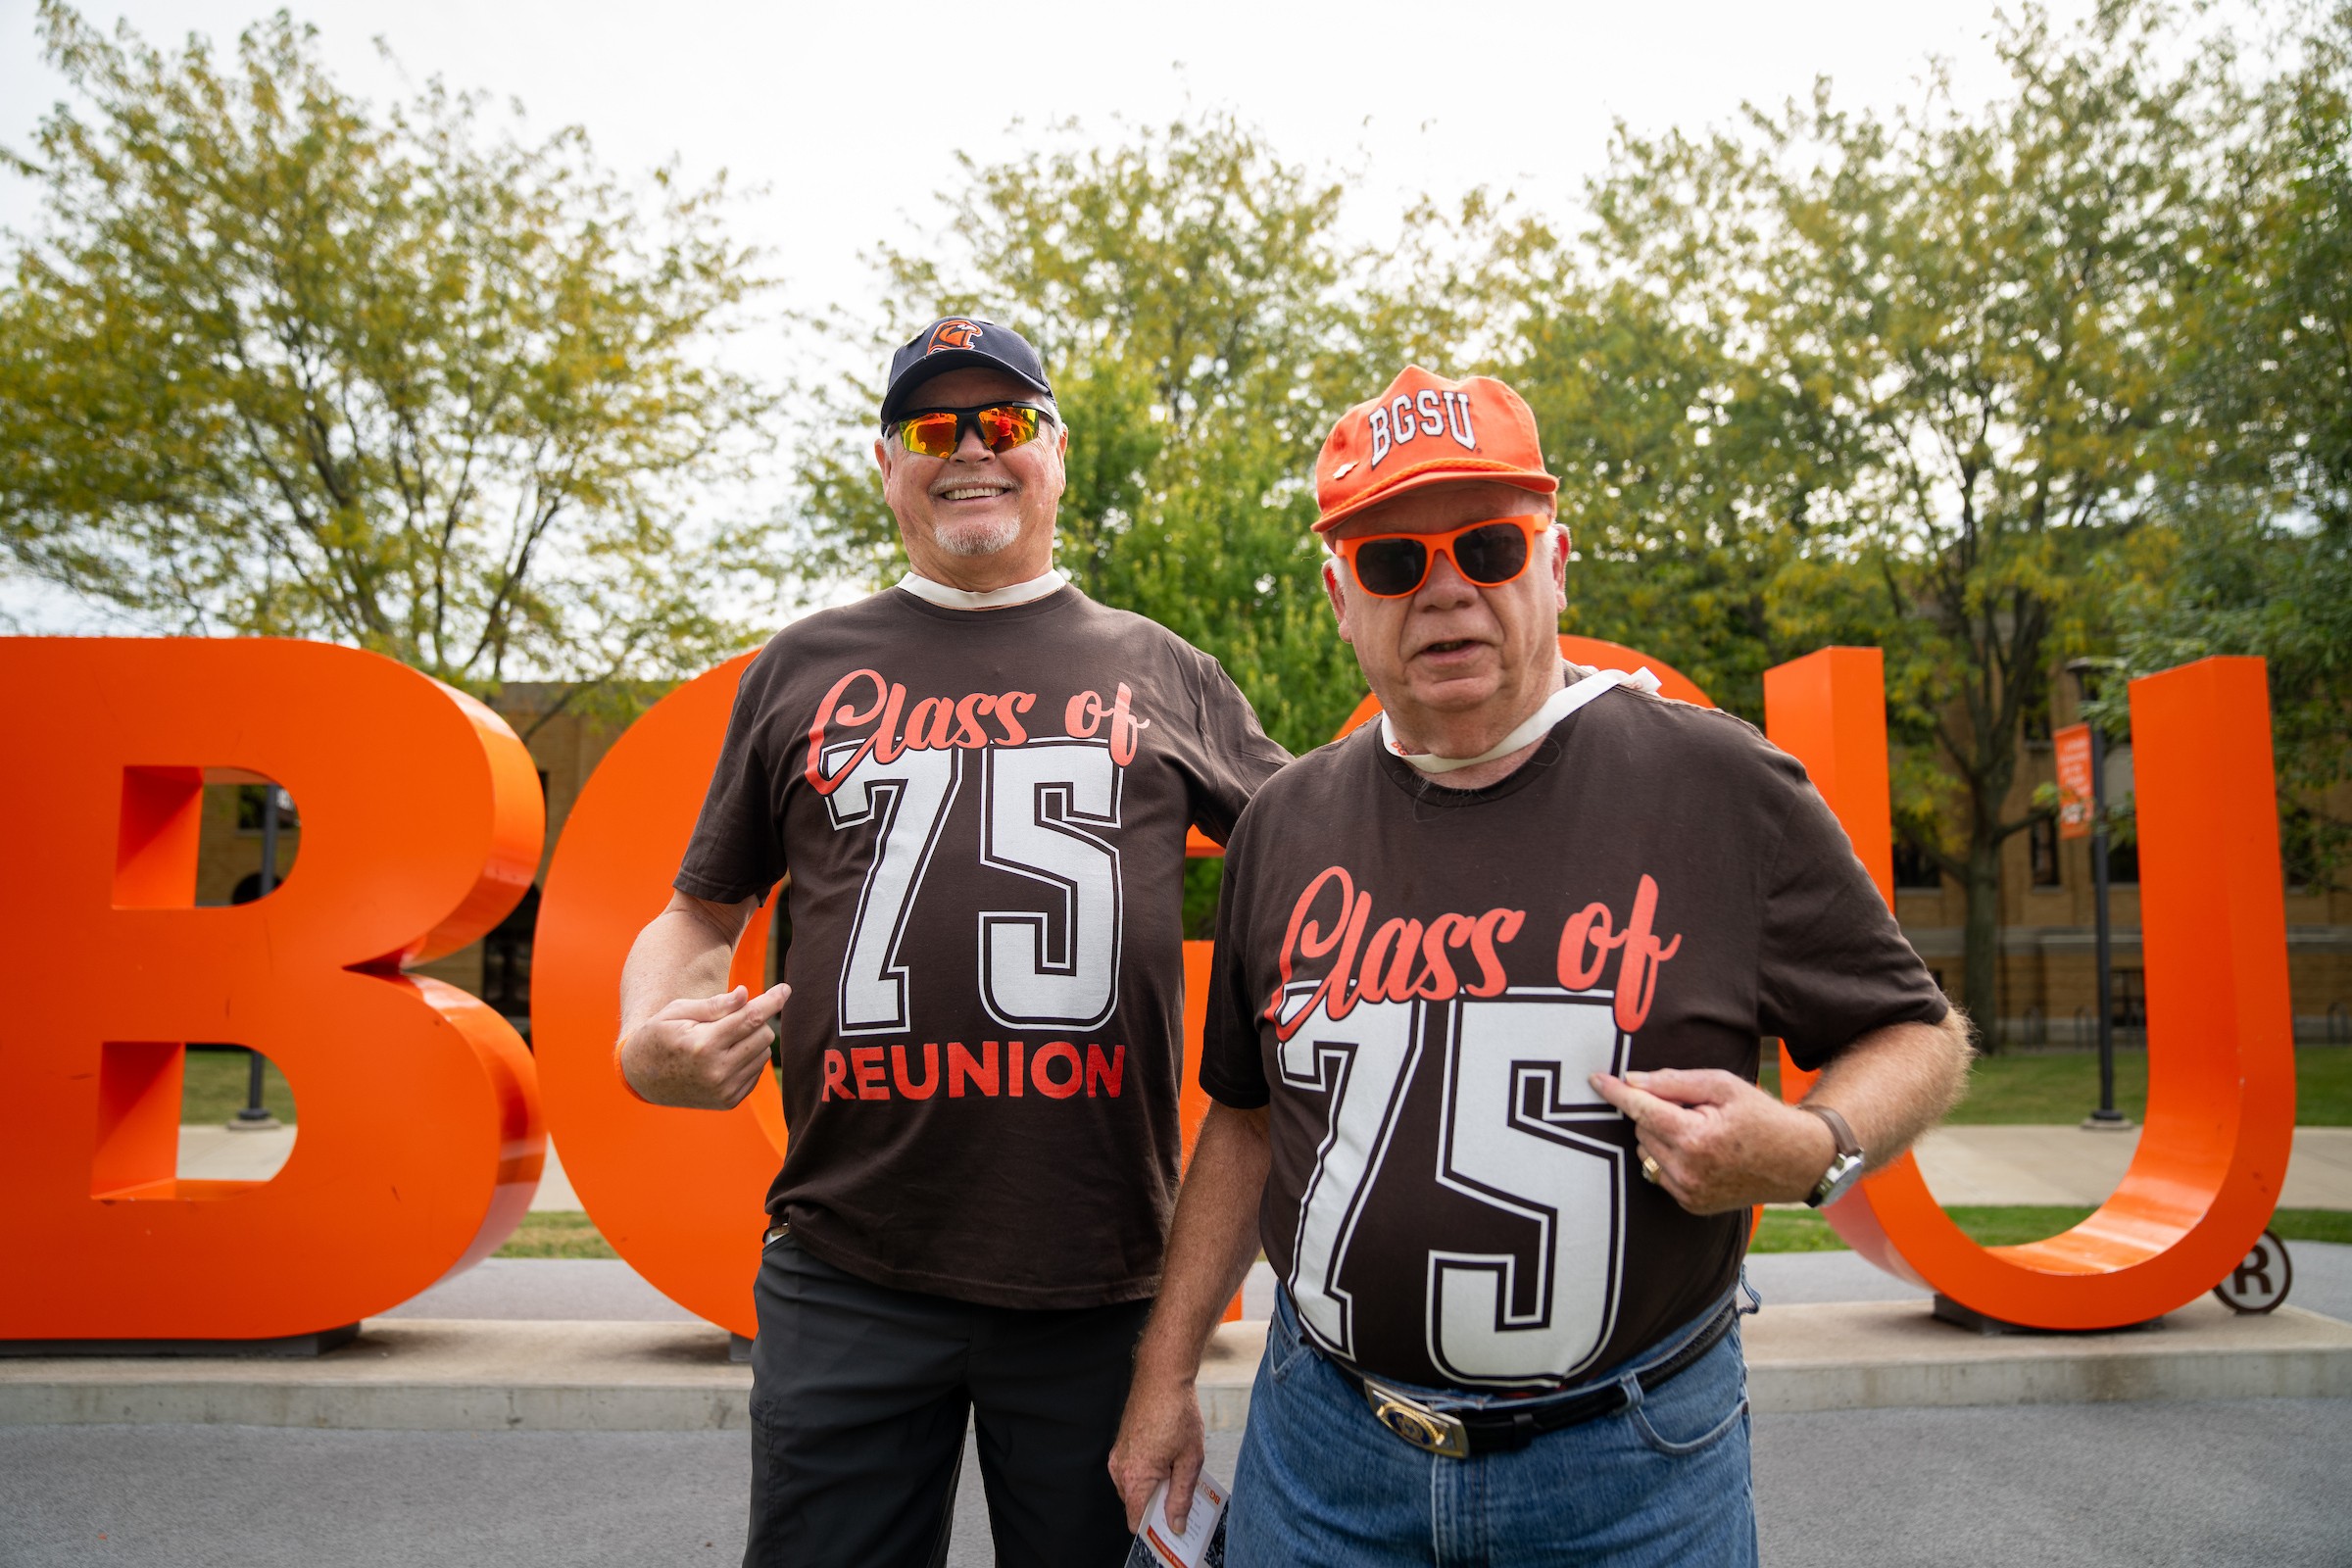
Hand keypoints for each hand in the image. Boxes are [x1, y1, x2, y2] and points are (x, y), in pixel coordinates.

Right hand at [620, 983, 788, 1108]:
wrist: (641, 1078)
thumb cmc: (659, 1036)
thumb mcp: (677, 1012)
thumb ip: (714, 1004)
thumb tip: (745, 995)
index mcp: (703, 1045)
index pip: (750, 1018)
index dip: (772, 1001)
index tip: (786, 989)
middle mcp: (717, 1071)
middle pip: (763, 1035)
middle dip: (756, 1020)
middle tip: (734, 1017)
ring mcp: (723, 1090)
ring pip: (763, 1053)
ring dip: (752, 1040)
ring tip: (724, 1038)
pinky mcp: (728, 1101)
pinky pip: (756, 1071)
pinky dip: (748, 1059)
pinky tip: (724, 1056)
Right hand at [1108, 1373, 1205, 1534]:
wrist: (1161, 1377)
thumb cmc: (1177, 1412)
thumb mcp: (1190, 1460)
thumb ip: (1181, 1496)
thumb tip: (1175, 1524)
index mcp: (1136, 1476)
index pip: (1136, 1519)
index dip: (1155, 1525)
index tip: (1173, 1522)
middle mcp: (1120, 1468)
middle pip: (1136, 1503)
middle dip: (1157, 1502)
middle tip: (1182, 1487)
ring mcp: (1118, 1455)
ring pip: (1134, 1486)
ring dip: (1153, 1485)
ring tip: (1177, 1466)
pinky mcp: (1120, 1445)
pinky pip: (1132, 1470)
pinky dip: (1147, 1470)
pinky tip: (1168, 1455)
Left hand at [1588, 1068, 1837, 1212]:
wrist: (1797, 1161)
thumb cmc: (1761, 1116)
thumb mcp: (1723, 1085)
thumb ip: (1674, 1082)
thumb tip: (1633, 1081)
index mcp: (1695, 1138)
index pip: (1641, 1109)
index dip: (1616, 1092)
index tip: (1595, 1079)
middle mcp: (1688, 1170)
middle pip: (1642, 1128)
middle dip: (1654, 1111)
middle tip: (1691, 1107)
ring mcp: (1689, 1192)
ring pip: (1645, 1151)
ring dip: (1659, 1136)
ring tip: (1697, 1130)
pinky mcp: (1691, 1204)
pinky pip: (1658, 1173)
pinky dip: (1667, 1157)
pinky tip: (1698, 1151)